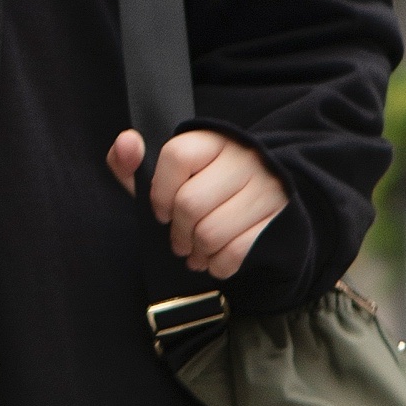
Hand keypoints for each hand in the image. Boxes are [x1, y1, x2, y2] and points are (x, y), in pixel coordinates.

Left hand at [106, 127, 288, 280]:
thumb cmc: (203, 191)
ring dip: (197, 252)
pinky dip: (218, 264)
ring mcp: (266, 188)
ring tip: (196, 251)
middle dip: (177, 233)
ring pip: (210, 233)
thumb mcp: (164, 177)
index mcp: (214, 141)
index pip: (176, 156)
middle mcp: (244, 158)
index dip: (160, 191)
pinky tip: (215, 259)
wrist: (262, 206)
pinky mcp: (278, 219)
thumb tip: (127, 143)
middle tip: (178, 242)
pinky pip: (236, 252)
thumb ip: (133, 163)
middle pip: (189, 203)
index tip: (162, 211)